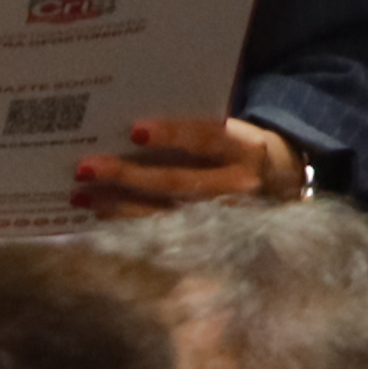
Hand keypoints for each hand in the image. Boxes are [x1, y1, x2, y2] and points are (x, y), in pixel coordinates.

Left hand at [69, 114, 293, 214]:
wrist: (287, 189)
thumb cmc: (245, 151)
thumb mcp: (237, 133)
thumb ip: (200, 130)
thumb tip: (133, 127)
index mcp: (248, 150)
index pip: (209, 138)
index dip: (173, 134)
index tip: (135, 130)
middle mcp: (239, 188)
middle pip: (179, 183)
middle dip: (129, 175)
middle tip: (86, 167)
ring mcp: (226, 220)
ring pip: (166, 214)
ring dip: (118, 205)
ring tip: (80, 195)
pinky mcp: (212, 241)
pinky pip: (164, 235)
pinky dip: (129, 225)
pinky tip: (100, 215)